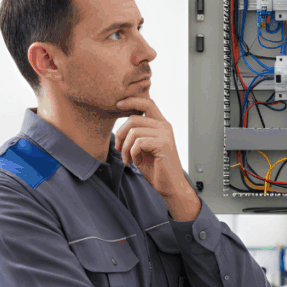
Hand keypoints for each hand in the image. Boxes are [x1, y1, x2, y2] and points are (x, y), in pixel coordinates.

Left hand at [114, 97, 200, 220]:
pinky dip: (132, 153)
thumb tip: (120, 126)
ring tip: (127, 159)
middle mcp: (164, 126)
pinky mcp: (163, 144)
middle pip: (134, 118)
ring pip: (133, 132)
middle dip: (120, 133)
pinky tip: (136, 162)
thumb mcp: (142, 147)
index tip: (117, 105)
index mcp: (160, 124)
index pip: (146, 103)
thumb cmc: (156, 168)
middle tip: (118, 149)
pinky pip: (138, 142)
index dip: (130, 101)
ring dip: (125, 148)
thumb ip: (136, 134)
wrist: (170, 186)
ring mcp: (165, 134)